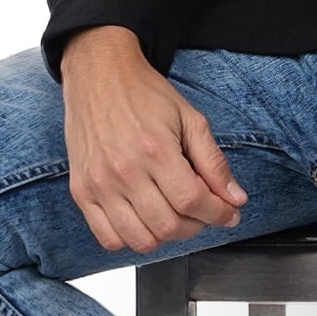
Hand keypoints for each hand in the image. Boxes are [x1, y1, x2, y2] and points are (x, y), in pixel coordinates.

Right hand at [60, 26, 249, 253]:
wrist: (99, 75)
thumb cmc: (143, 94)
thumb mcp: (189, 118)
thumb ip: (213, 161)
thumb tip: (235, 198)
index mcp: (155, 149)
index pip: (193, 201)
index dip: (218, 213)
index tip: (228, 213)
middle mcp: (124, 171)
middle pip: (169, 226)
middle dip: (197, 225)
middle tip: (203, 211)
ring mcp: (100, 184)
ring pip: (141, 240)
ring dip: (167, 236)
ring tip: (175, 215)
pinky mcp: (81, 191)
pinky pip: (108, 238)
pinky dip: (131, 239)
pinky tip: (145, 220)